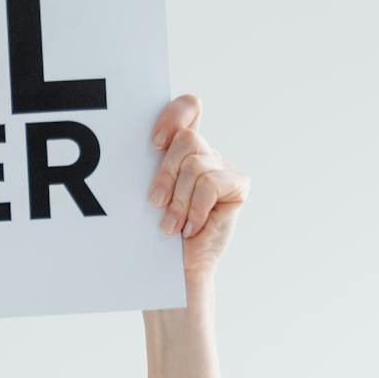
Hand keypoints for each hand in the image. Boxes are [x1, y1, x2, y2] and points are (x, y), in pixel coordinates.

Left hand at [145, 94, 249, 280]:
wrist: (176, 270)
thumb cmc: (157, 232)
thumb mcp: (150, 193)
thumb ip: (152, 165)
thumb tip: (141, 141)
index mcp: (182, 149)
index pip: (189, 108)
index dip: (174, 116)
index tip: (155, 144)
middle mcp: (206, 154)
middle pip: (187, 139)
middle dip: (166, 174)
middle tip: (156, 203)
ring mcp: (223, 169)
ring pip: (196, 163)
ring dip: (178, 200)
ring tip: (172, 225)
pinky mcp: (237, 187)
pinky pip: (212, 183)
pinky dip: (196, 208)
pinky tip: (192, 227)